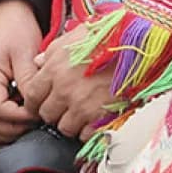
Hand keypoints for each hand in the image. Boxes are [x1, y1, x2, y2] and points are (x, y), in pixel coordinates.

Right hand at [0, 0, 42, 142]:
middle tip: (35, 123)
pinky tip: (20, 115)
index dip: (20, 118)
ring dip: (6, 128)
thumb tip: (35, 108)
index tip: (39, 113)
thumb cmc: (17, 27)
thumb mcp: (26, 52)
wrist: (7, 11)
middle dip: (13, 128)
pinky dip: (2, 121)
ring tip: (28, 121)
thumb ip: (28, 81)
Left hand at [20, 22, 117, 140]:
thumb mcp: (74, 37)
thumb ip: (51, 52)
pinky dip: (88, 130)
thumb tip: (38, 62)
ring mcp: (83, 106)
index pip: (32, 95)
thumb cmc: (108, 37)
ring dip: (70, 123)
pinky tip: (93, 119)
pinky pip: (85, 134)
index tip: (38, 104)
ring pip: (64, 128)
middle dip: (52, 113)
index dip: (33, 102)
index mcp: (55, 68)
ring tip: (80, 113)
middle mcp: (65, 89)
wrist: (140, 47)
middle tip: (62, 107)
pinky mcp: (101, 117)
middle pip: (46, 114)